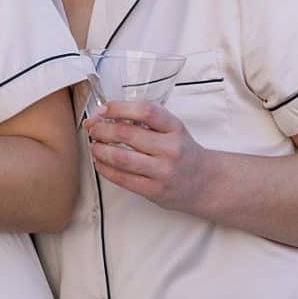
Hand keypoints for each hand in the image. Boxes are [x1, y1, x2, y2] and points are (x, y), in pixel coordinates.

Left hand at [86, 97, 216, 214]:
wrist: (205, 182)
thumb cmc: (183, 152)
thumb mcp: (173, 130)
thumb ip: (146, 122)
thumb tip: (105, 115)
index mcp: (175, 128)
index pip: (145, 111)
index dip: (119, 108)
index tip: (103, 110)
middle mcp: (170, 148)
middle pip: (127, 134)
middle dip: (102, 130)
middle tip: (92, 129)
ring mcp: (162, 171)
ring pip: (121, 158)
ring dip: (100, 150)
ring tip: (94, 145)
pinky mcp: (154, 190)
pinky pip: (122, 179)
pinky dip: (105, 169)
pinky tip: (99, 162)